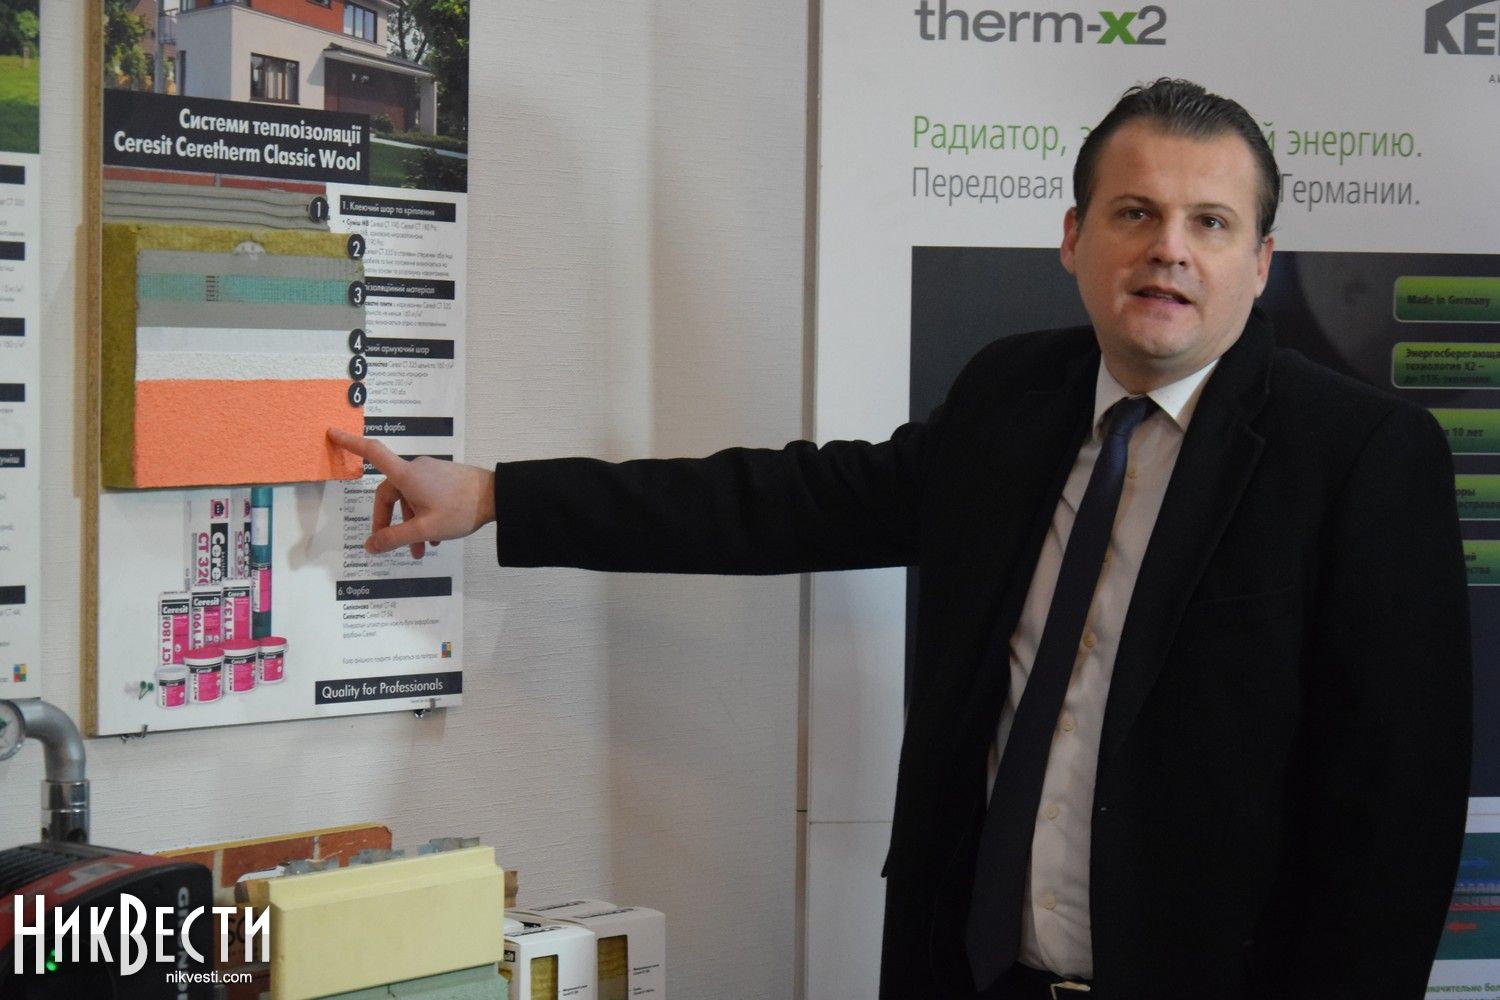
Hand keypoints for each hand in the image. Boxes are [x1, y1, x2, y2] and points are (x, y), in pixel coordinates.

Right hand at [327, 427, 496, 557]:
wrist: (497, 497)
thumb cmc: (461, 509)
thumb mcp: (425, 529)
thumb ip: (395, 538)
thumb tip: (370, 546)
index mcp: (407, 475)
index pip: (372, 453)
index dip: (350, 443)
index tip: (333, 432)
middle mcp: (416, 469)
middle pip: (390, 493)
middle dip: (390, 521)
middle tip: (394, 546)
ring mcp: (431, 473)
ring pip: (410, 499)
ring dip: (411, 524)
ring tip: (422, 550)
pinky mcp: (444, 478)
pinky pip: (425, 497)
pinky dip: (424, 516)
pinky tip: (435, 538)